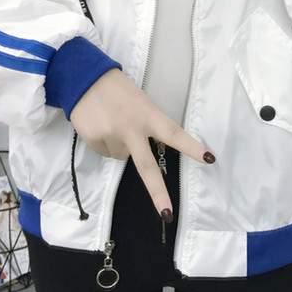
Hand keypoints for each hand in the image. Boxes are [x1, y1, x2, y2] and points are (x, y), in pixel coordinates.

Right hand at [70, 69, 214, 221]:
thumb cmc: (117, 89)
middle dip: (158, 192)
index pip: (173, 133)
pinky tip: (101, 125)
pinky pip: (105, 152)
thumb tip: (141, 150)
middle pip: (146, 166)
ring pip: (122, 157)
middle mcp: (130, 128)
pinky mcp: (93, 139)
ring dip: (121, 146)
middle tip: (167, 213)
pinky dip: (105, 143)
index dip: (191, 147)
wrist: (83, 78)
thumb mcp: (139, 101)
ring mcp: (111, 135)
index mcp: (147, 114)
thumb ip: (145, 124)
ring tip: (113, 122)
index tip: (208, 159)